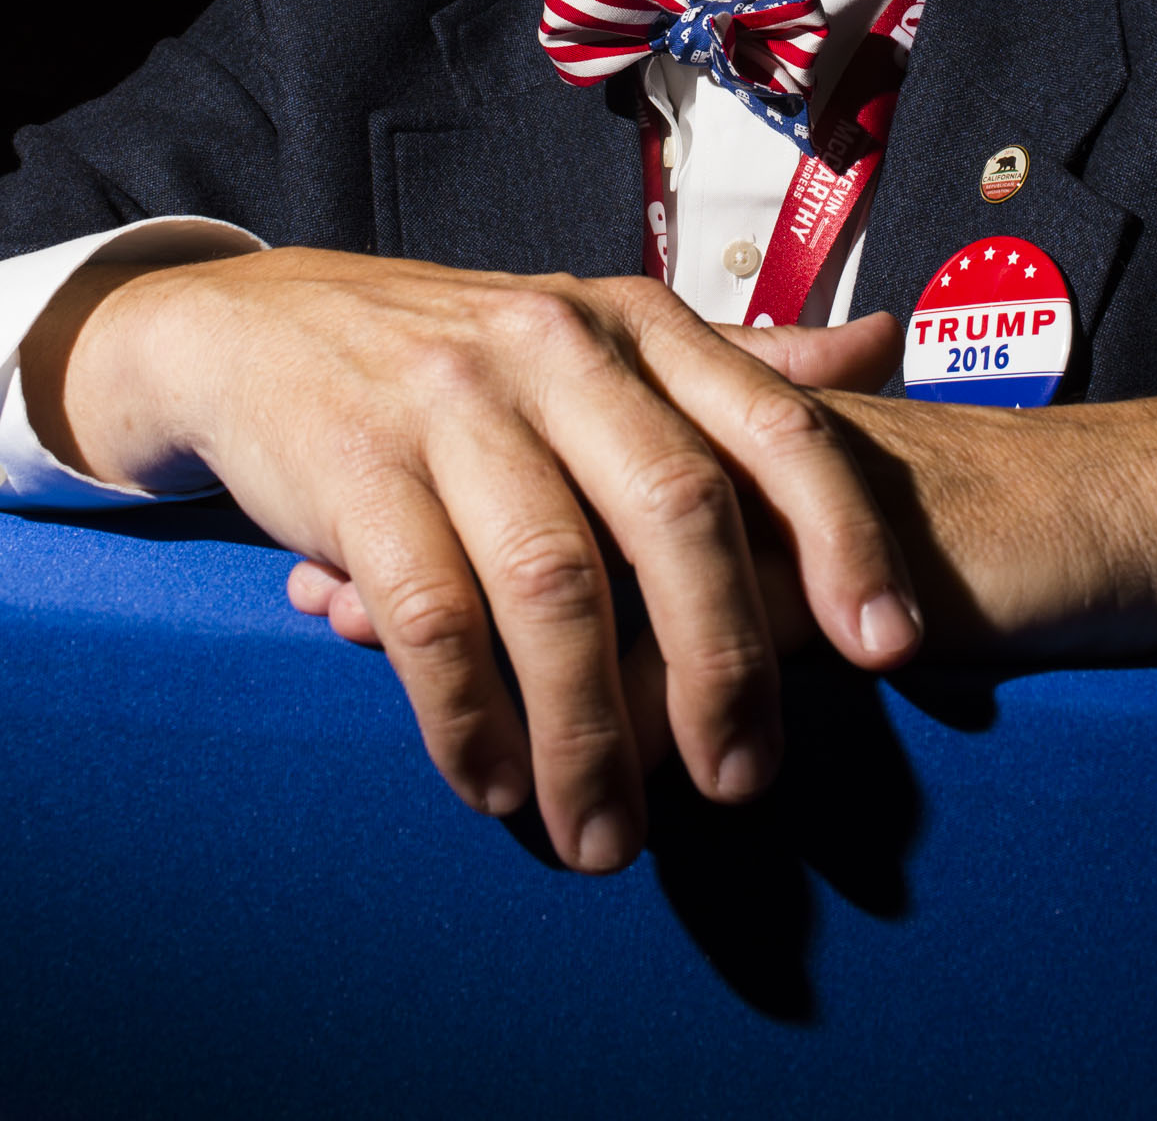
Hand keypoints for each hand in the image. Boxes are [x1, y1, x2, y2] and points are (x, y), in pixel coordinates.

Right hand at [290, 313, 906, 770]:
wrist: (262, 328)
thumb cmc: (467, 356)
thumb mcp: (607, 335)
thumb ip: (742, 363)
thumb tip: (890, 347)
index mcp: (636, 322)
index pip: (769, 425)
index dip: (841, 537)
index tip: (894, 647)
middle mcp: (557, 348)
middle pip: (674, 512)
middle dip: (723, 662)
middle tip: (744, 779)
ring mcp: (452, 405)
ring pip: (554, 584)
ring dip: (590, 731)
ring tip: (608, 835)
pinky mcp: (358, 471)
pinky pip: (431, 617)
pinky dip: (471, 718)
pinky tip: (497, 786)